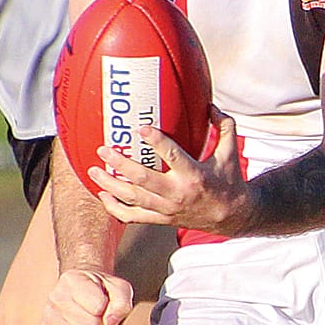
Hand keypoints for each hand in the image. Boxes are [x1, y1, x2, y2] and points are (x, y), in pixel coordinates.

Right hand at [42, 265, 135, 324]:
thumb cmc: (102, 290)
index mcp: (72, 279)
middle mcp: (56, 295)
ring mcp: (48, 312)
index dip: (106, 308)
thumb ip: (121, 302)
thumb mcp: (119, 288)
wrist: (82, 288)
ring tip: (86, 319)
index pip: (98, 307)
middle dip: (98, 322)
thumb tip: (109, 323)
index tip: (103, 302)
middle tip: (95, 314)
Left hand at [89, 112, 245, 232]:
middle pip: (143, 179)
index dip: (155, 141)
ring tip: (93, 170)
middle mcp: (178, 193)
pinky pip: (133, 216)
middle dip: (120, 164)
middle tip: (103, 149)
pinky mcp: (162, 219)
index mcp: (195, 175)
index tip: (139, 127)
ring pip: (133, 198)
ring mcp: (168, 209)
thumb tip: (210, 104)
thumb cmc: (229, 179)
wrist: (231, 216)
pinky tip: (102, 194)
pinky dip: (115, 208)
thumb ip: (224, 126)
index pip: (172, 156)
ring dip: (110, 184)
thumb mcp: (231, 152)